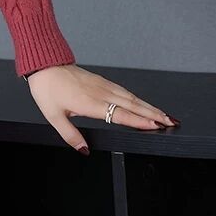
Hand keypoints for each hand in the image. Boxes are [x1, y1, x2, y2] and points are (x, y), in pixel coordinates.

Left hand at [25, 63, 180, 154]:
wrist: (44, 65)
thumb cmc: (47, 89)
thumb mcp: (53, 116)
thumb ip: (70, 135)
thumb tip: (84, 150)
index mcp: (90, 103)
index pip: (120, 114)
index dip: (140, 121)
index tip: (157, 126)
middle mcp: (100, 93)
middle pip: (132, 105)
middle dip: (154, 114)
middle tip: (171, 122)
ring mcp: (102, 85)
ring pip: (131, 97)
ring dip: (149, 106)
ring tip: (164, 115)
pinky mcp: (101, 80)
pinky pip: (124, 90)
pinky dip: (137, 98)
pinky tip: (143, 103)